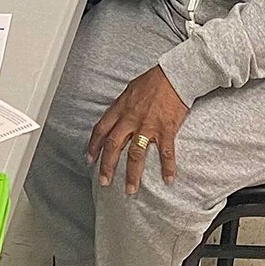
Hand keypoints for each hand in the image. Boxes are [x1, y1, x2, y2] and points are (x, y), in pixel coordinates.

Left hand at [88, 65, 188, 193]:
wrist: (174, 75)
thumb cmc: (152, 81)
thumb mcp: (130, 90)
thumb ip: (121, 107)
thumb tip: (115, 118)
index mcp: (120, 108)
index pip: (101, 130)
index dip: (94, 146)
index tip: (90, 160)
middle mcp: (131, 119)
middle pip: (114, 145)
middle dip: (107, 165)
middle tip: (104, 181)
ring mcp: (148, 126)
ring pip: (136, 154)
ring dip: (132, 174)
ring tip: (131, 189)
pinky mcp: (166, 129)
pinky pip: (166, 152)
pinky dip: (167, 167)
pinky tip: (168, 179)